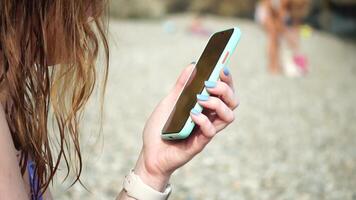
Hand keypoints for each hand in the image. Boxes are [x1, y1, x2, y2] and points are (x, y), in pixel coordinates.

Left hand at [134, 63, 238, 190]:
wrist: (150, 153)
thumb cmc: (160, 127)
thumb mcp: (169, 102)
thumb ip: (182, 86)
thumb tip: (193, 65)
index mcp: (205, 106)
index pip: (225, 92)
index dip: (227, 80)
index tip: (221, 68)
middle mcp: (209, 118)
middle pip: (232, 102)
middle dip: (225, 89)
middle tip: (209, 84)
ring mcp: (206, 131)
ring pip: (228, 116)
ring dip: (217, 104)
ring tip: (201, 98)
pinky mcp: (199, 143)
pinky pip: (210, 131)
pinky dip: (203, 120)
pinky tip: (192, 114)